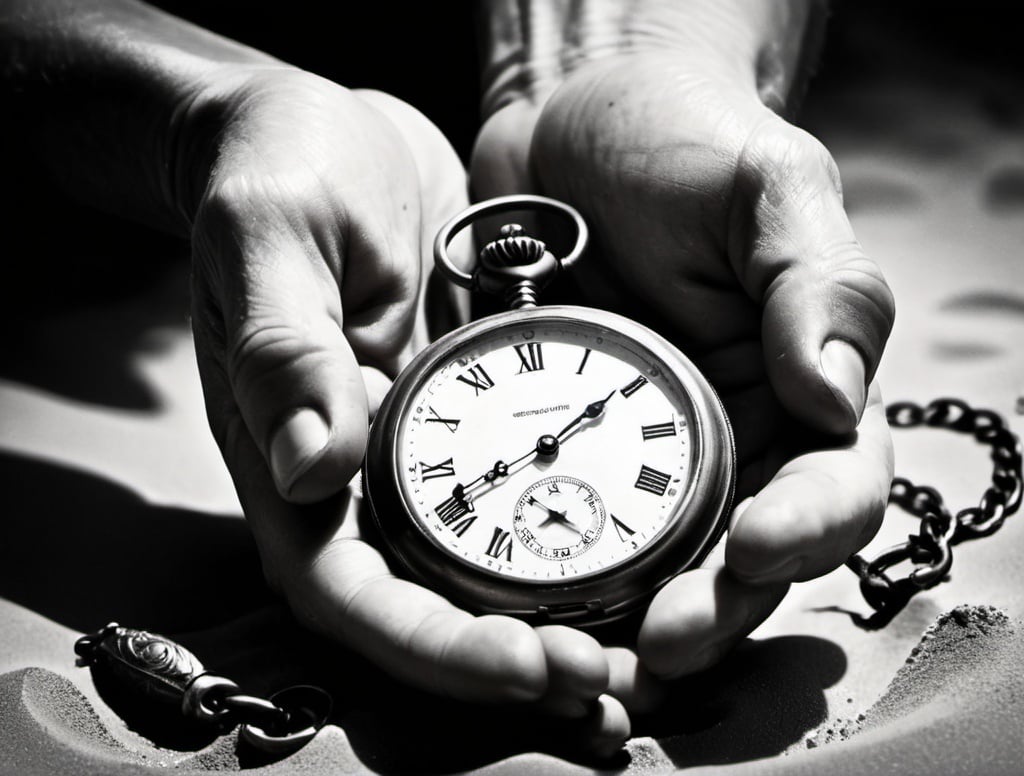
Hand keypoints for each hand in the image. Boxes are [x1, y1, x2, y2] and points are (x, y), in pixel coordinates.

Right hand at [180, 66, 627, 751]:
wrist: (327, 138)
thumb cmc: (281, 178)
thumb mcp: (271, 239)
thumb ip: (282, 348)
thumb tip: (309, 465)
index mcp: (293, 461)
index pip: (350, 593)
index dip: (433, 648)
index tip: (526, 664)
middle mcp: (354, 481)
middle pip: (427, 613)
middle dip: (513, 663)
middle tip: (609, 685)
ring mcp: (418, 459)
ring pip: (483, 577)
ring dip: (560, 628)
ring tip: (645, 659)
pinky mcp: (473, 424)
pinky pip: (526, 504)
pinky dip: (582, 548)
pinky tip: (655, 562)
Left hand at [471, 1, 894, 700]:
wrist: (567, 126)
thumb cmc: (680, 142)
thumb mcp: (765, 186)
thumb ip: (817, 281)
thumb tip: (835, 395)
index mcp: (797, 384)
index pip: (832, 483)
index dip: (809, 530)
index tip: (756, 546)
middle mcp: (728, 435)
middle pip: (745, 558)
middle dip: (715, 610)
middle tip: (664, 642)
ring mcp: (640, 453)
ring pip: (656, 568)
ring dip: (632, 626)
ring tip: (590, 659)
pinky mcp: (559, 450)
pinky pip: (559, 527)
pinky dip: (548, 579)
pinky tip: (519, 608)